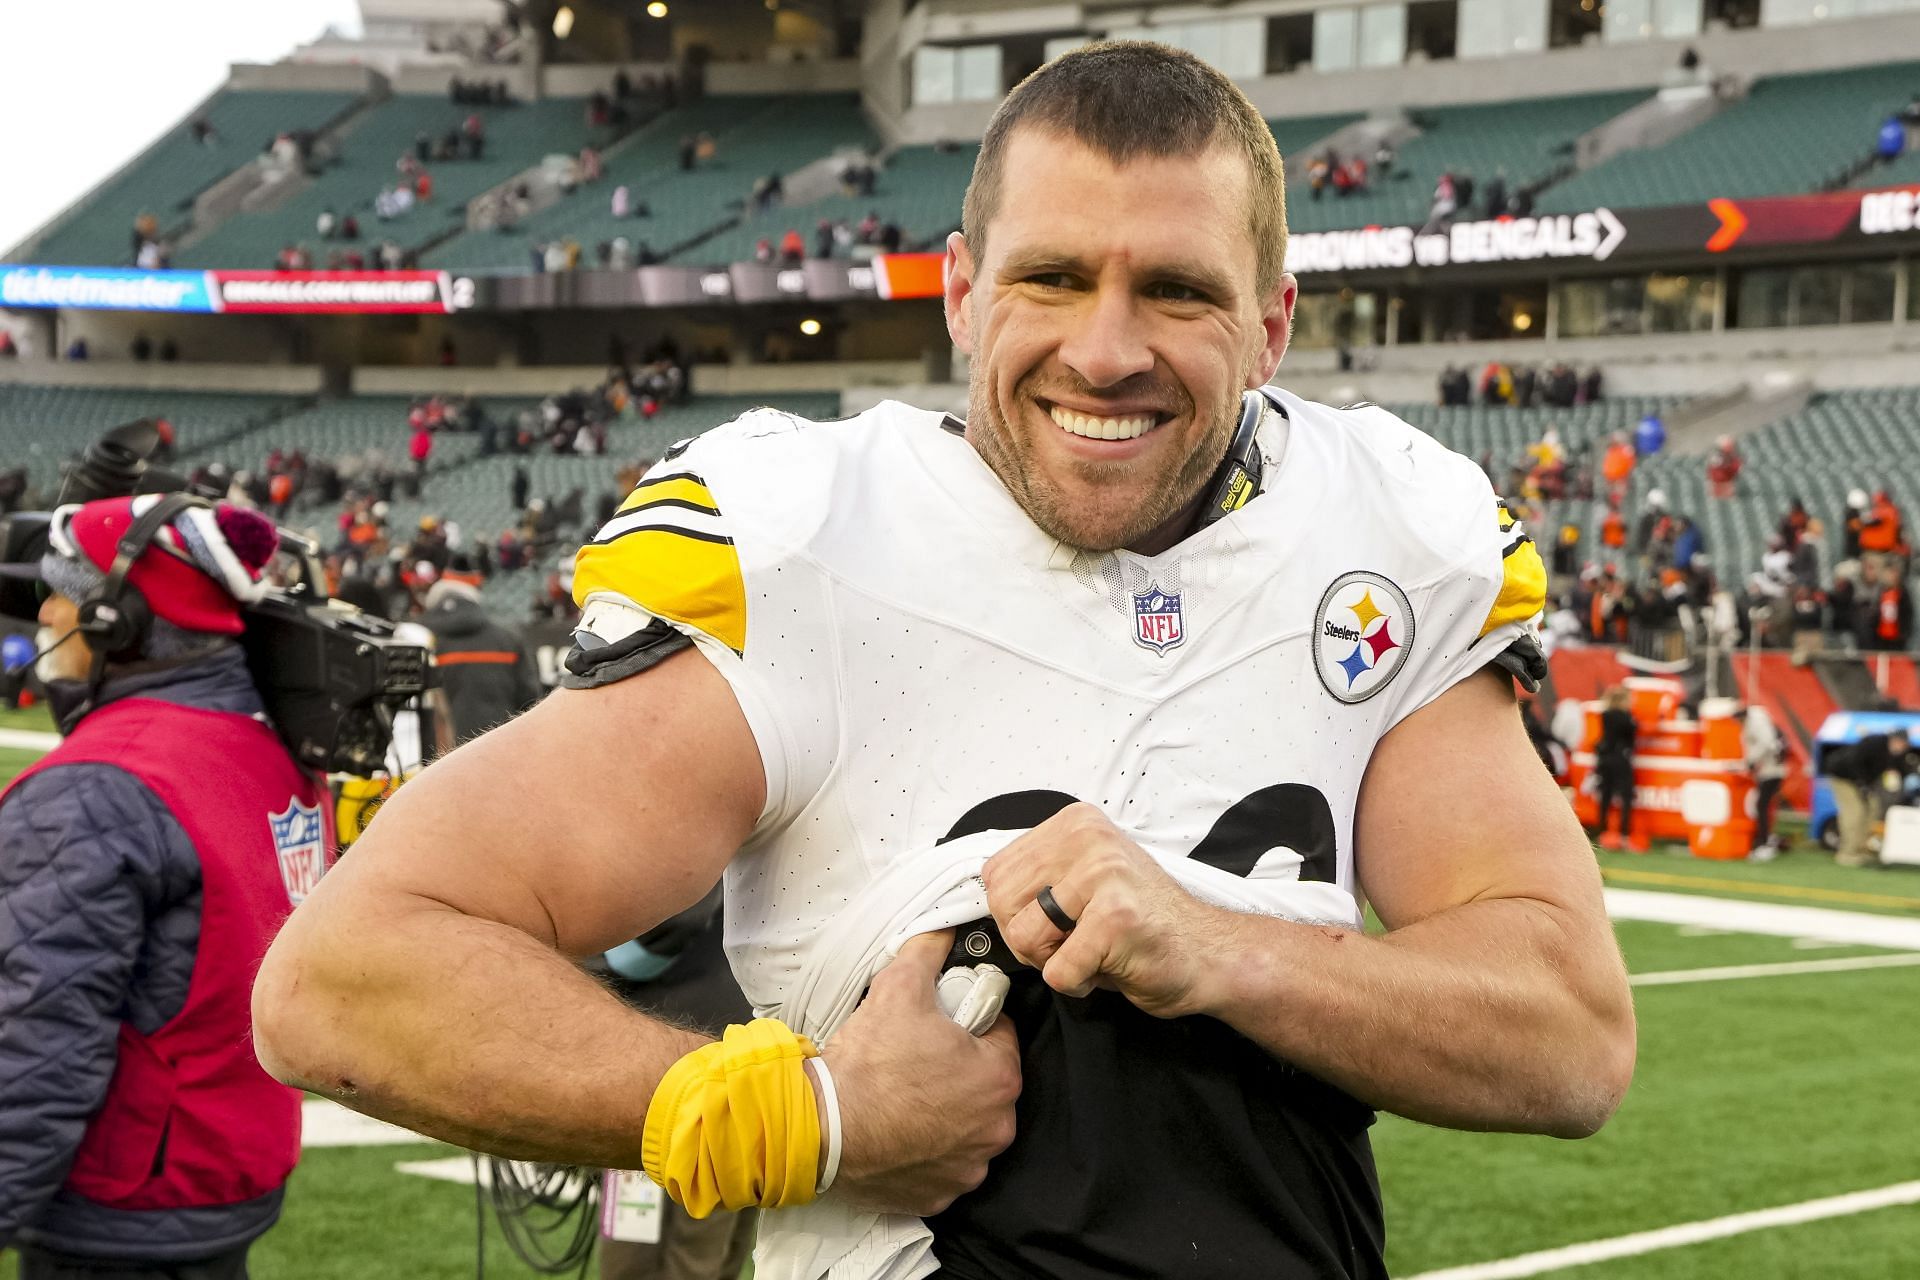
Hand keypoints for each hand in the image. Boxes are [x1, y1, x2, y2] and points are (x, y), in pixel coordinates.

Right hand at [818, 931, 1020, 1214]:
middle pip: (985, 1084)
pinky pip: (942, 1163)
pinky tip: (898, 1129)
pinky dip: (925, 1148)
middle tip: (918, 1057)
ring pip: (966, 1126)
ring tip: (904, 1093)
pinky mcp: (939, 1194)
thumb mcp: (899, 987)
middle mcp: (995, 1128)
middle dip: (959, 1069)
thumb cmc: (868, 1062)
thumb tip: (944, 927)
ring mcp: (968, 1167)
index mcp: (999, 1077)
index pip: (1001, 1035)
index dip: (971, 1024)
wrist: (822, 1129)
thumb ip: (929, 951)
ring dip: (945, 1111)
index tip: (943, 1025)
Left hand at [983, 803, 1227, 1017]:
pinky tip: (1110, 968)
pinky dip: (1079, 984)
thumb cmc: (1143, 923)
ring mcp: (1102, 875)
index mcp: (1075, 823)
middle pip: (1002, 905)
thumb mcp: (1086, 877)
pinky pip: (1058, 971)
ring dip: (1053, 962)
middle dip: (1030, 941)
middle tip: (1072, 945)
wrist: (1208, 953)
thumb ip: (1041, 876)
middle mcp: (1087, 839)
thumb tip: (987, 896)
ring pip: (1023, 938)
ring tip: (1091, 953)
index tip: (1053, 922)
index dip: (1014, 912)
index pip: (996, 872)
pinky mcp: (1114, 918)